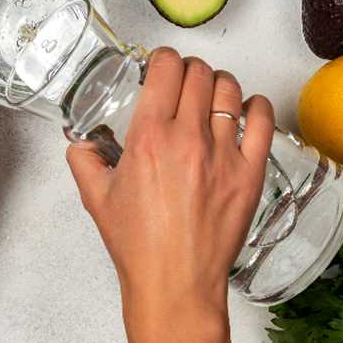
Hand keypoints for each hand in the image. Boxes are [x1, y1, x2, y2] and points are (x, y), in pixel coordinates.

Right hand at [65, 48, 274, 320]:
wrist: (175, 283)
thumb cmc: (139, 246)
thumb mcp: (96, 198)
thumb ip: (83, 160)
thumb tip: (80, 142)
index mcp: (149, 138)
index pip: (166, 69)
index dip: (163, 58)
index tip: (160, 66)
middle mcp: (188, 139)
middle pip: (199, 73)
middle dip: (189, 68)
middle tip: (183, 81)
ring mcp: (223, 155)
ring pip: (230, 90)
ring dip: (219, 83)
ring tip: (211, 93)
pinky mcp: (249, 173)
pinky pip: (262, 121)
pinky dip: (256, 106)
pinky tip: (247, 108)